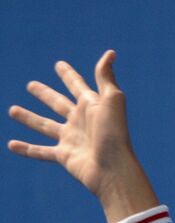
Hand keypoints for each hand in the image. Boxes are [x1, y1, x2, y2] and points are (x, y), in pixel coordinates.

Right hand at [8, 52, 157, 222]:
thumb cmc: (114, 134)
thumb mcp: (112, 100)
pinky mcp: (64, 156)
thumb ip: (105, 77)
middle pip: (58, 104)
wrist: (114, 169)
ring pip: (45, 126)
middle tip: (31, 85)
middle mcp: (80, 122)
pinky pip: (41, 152)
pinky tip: (11, 145)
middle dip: (45, 95)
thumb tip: (110, 53)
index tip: (59, 65)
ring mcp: (71, 140)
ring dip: (29, 118)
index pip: (77, 86)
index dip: (69, 76)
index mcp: (91, 106)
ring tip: (11, 110)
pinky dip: (26, 149)